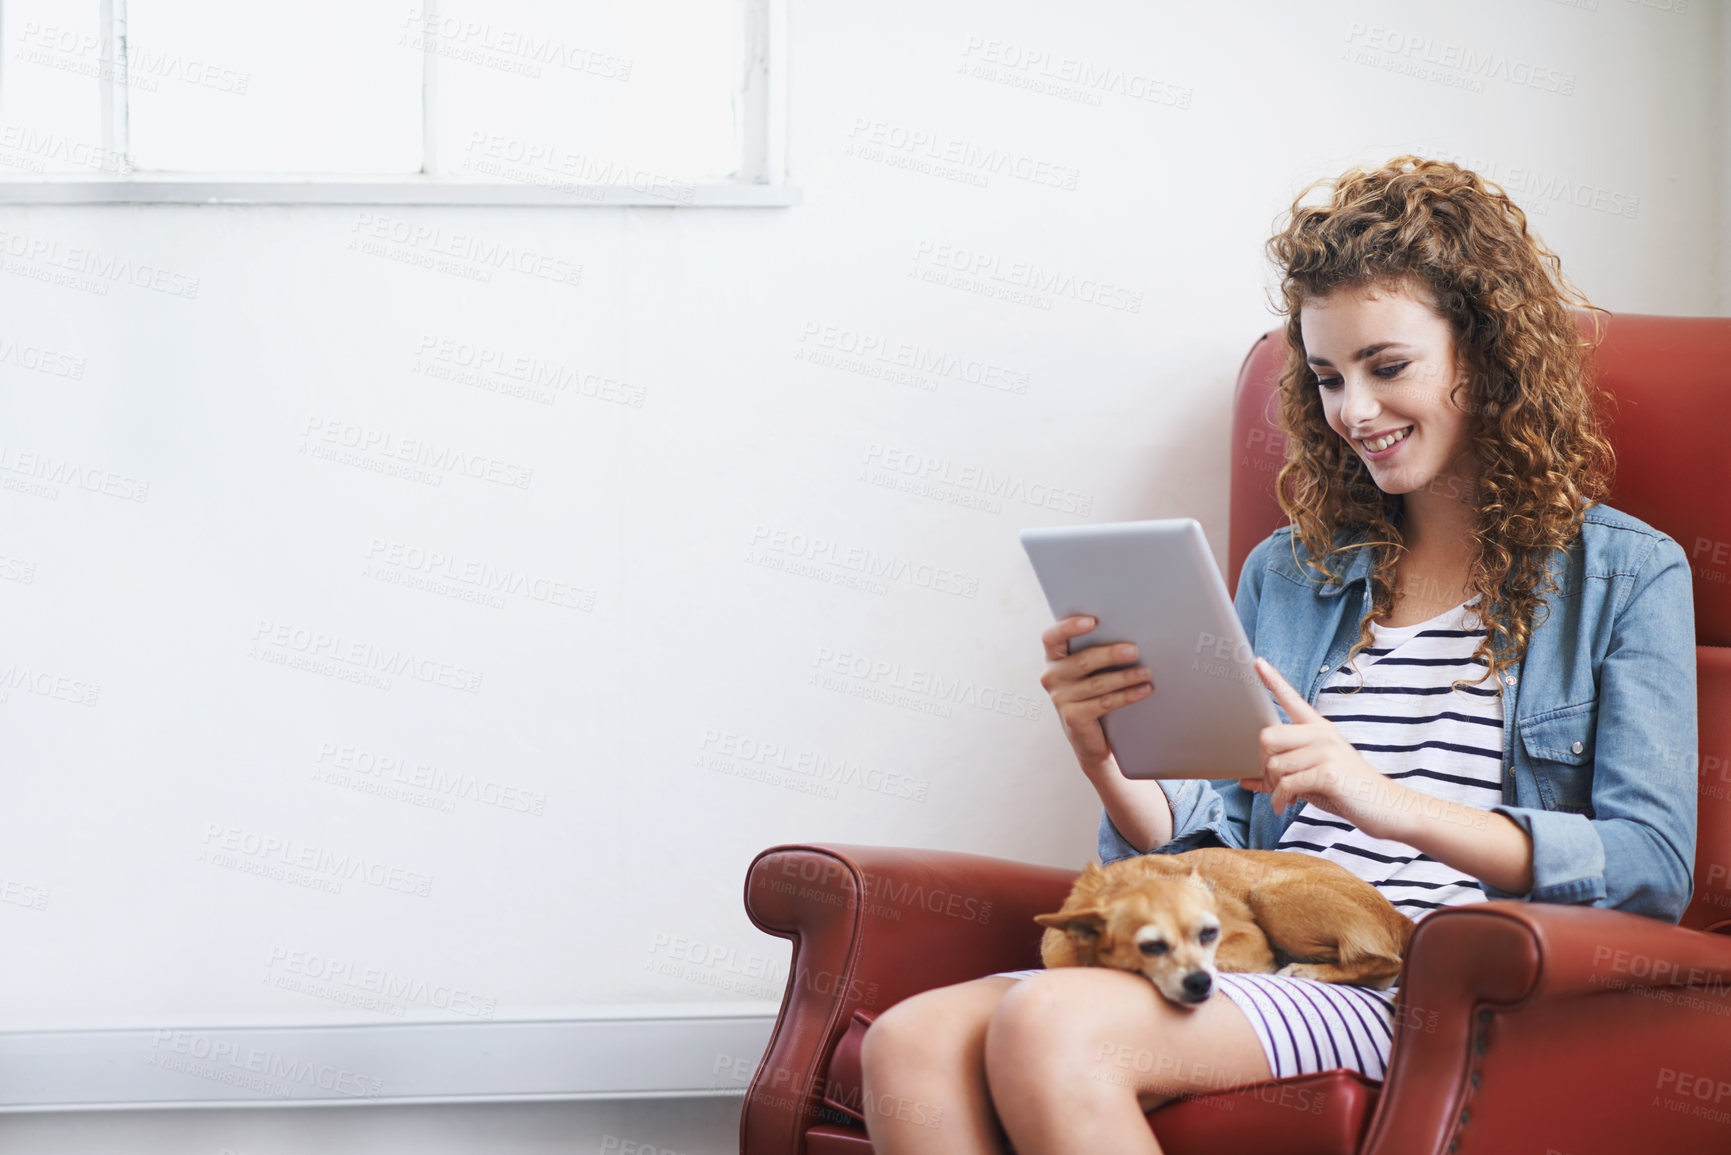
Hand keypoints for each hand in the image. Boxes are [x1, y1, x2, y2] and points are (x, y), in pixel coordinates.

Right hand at [1039, 615, 1153, 774]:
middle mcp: (1052, 677)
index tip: (1092, 621)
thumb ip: (1095, 653)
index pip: (1051, 637)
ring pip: (1098, 683)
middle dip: (1111, 654)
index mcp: (1054, 659)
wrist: (1088, 737)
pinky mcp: (1073, 717)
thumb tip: (1127, 637)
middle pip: (1082, 661)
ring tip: (1146, 671)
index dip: (1068, 627)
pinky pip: (1105, 703)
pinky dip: (1127, 695)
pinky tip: (1144, 689)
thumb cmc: (1092, 694)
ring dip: (1125, 676)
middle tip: (1134, 650)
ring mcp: (1060, 698)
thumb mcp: (1088, 671)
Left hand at [1237, 656, 1415, 841]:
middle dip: (1261, 764)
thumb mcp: (1313, 777)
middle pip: (1267, 737)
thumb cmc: (1347, 791)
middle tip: (1271, 783)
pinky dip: (1280, 799)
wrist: (1387, 807)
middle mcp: (1322, 734)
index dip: (1272, 680)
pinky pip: (1286, 784)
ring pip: (1274, 764)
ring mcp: (1326, 751)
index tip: (1257, 661)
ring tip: (1283, 797)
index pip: (1291, 699)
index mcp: (1319, 729)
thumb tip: (1244, 780)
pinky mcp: (1327, 771)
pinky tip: (1284, 805)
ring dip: (1272, 787)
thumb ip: (1282, 774)